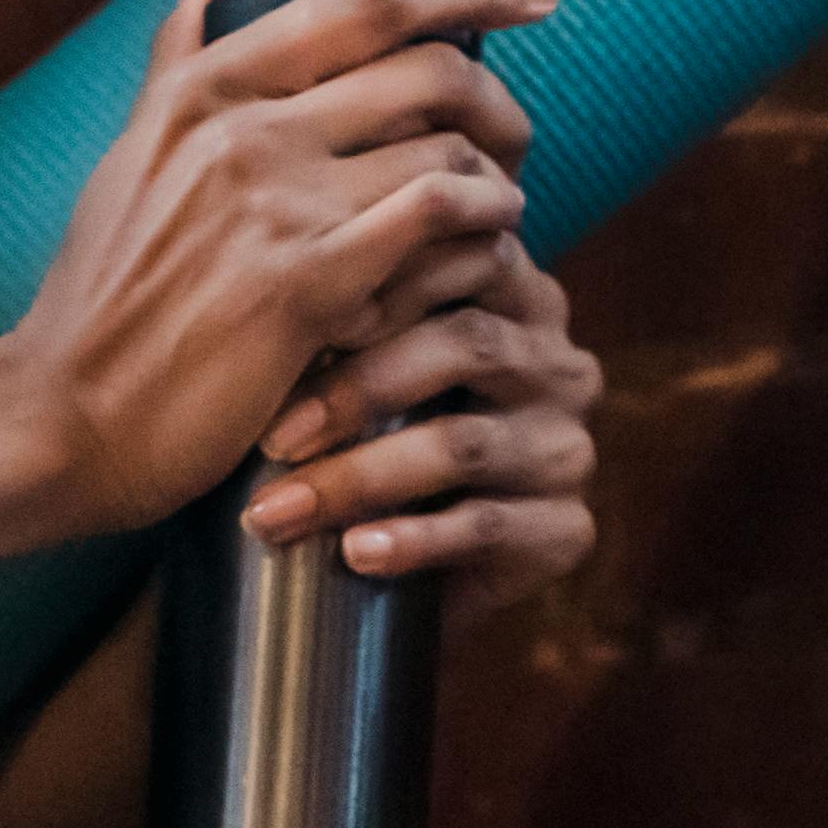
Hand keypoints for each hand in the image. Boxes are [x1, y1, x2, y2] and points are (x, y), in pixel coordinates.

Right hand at [10, 0, 558, 539]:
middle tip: (515, 143)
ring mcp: (274, 202)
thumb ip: (189, 44)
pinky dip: (481, 236)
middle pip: (430, 72)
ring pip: (448, 153)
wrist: (59, 417)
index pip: (366, 3)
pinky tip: (483, 259)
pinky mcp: (304, 284)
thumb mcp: (135, 148)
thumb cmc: (104, 290)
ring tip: (498, 218)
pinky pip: (438, 226)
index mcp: (207, 83)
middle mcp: (243, 125)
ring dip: (497, 185)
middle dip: (498, 106)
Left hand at [233, 245, 601, 613]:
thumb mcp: (365, 362)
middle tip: (271, 435)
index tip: (289, 315)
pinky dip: (412, 540)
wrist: (400, 583)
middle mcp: (560, 364)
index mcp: (522, 298)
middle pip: (468, 346)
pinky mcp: (568, 530)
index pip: (467, 257)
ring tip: (275, 511)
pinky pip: (486, 528)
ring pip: (464, 444)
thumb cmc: (366, 441)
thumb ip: (351, 300)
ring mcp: (569, 448)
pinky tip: (353, 553)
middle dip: (358, 386)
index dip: (380, 282)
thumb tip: (258, 244)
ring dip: (360, 476)